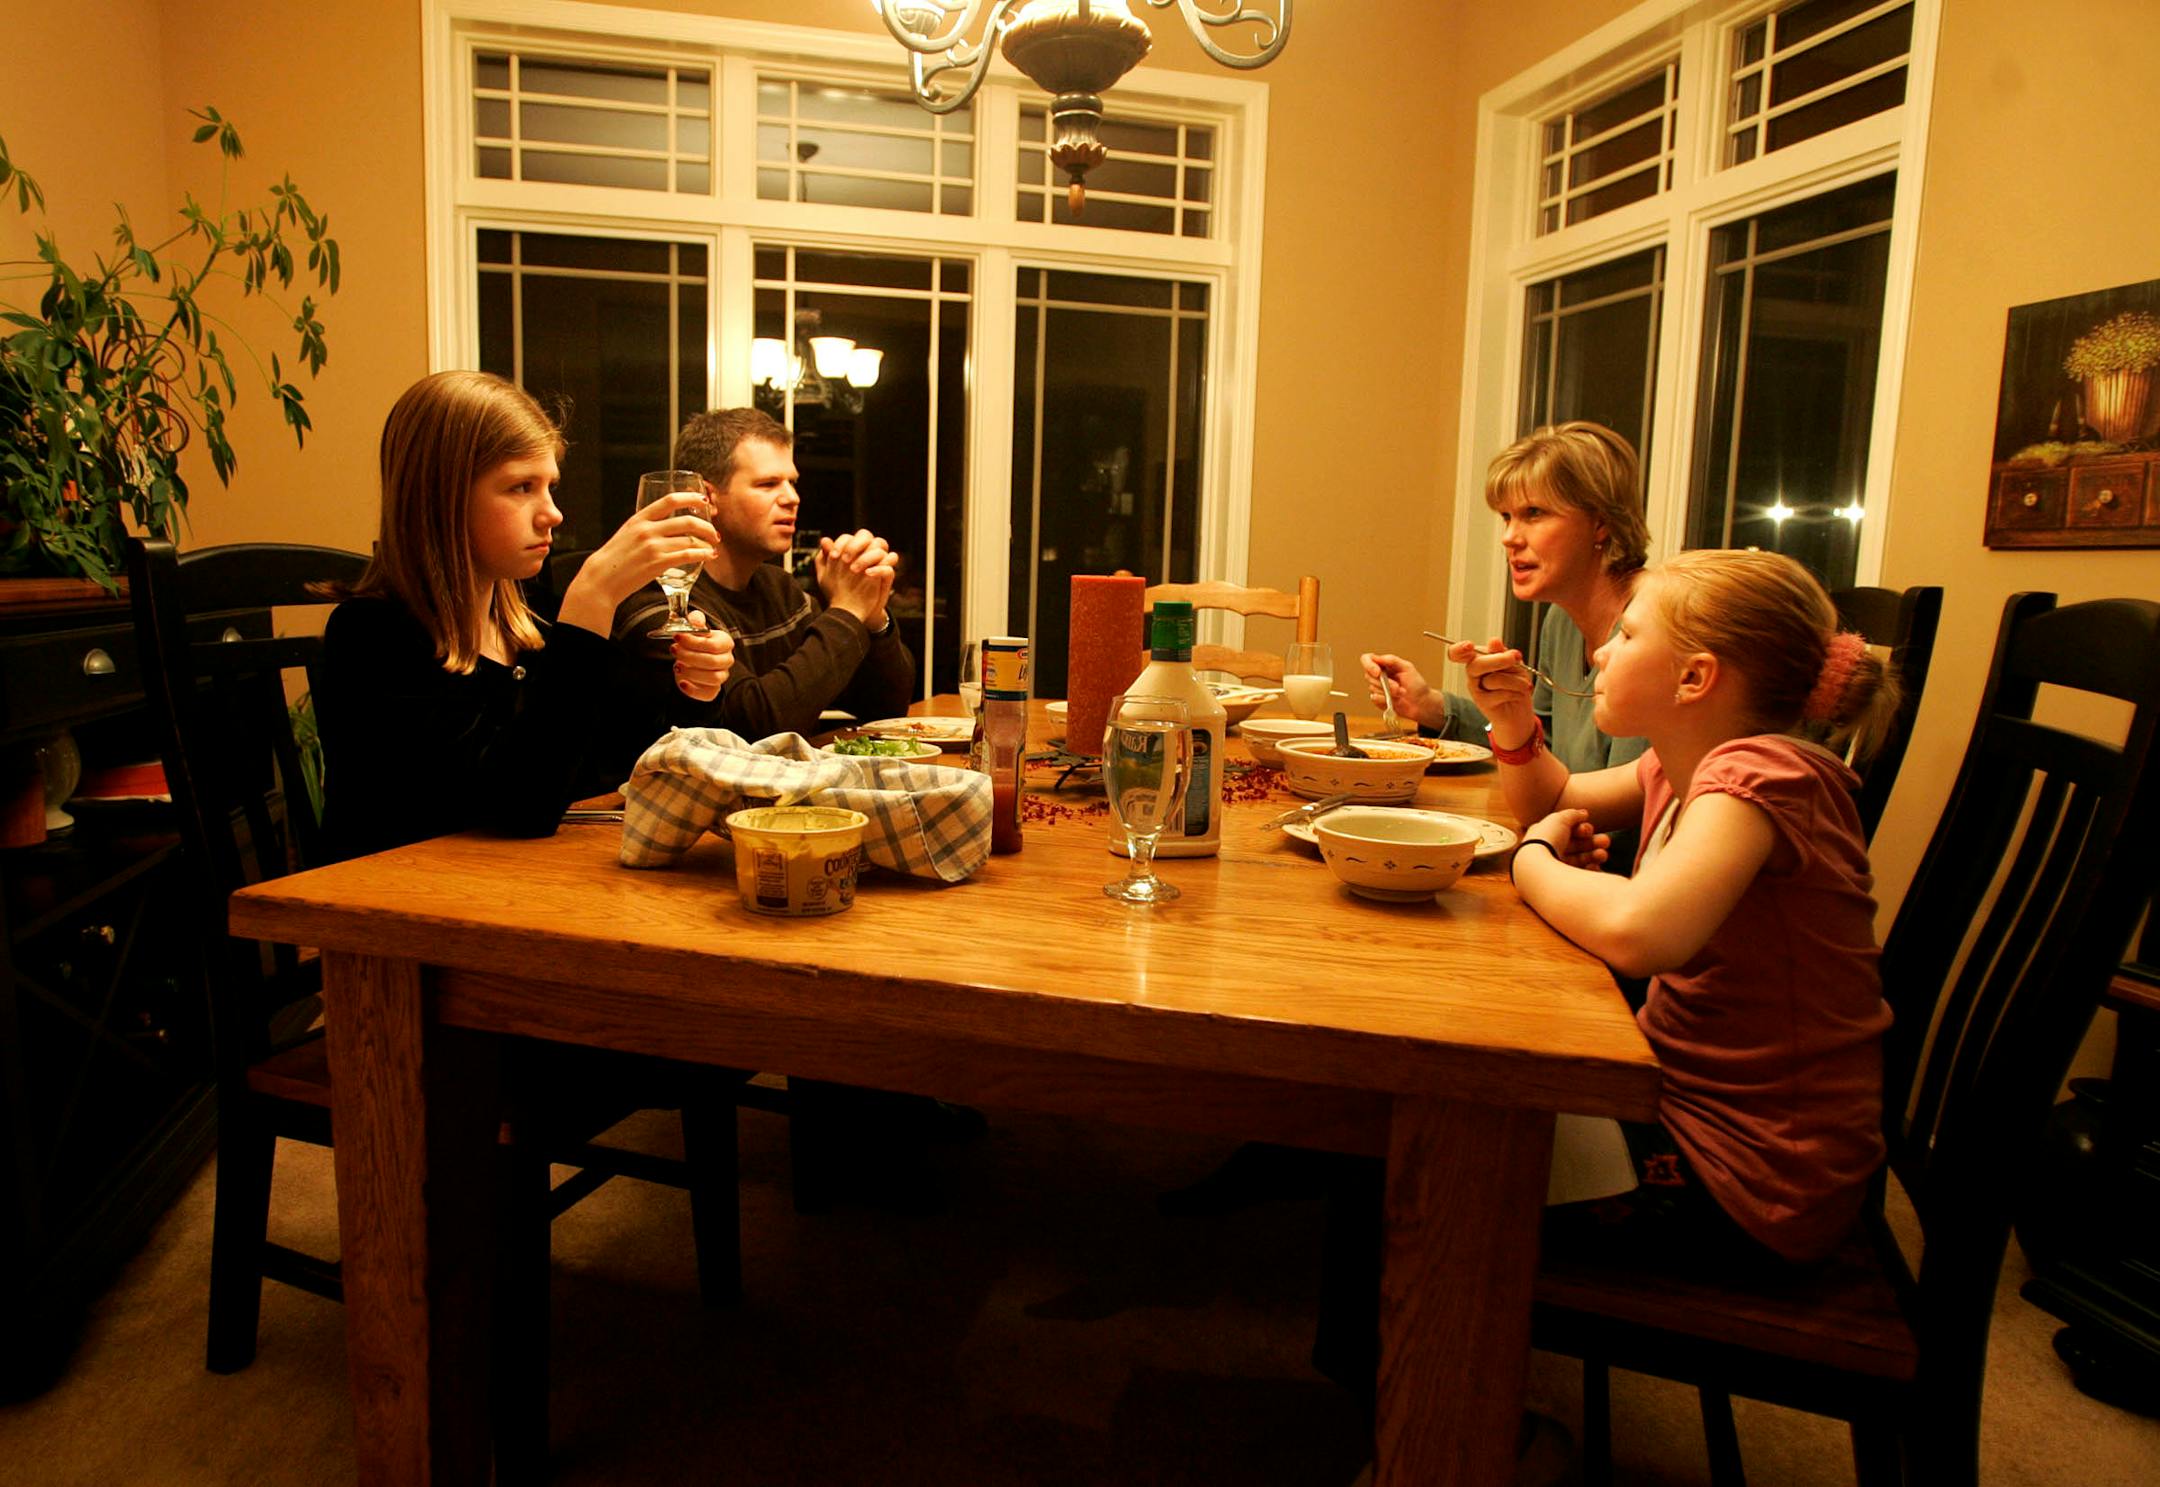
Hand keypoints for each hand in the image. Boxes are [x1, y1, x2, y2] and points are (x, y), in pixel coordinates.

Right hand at [560, 491, 717, 626]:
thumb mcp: (628, 533)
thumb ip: (646, 526)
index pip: (670, 500)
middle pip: (687, 521)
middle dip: (706, 526)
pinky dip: (703, 554)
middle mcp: (647, 529)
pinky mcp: (658, 563)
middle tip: (714, 532)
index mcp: (639, 518)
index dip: (691, 498)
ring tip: (712, 546)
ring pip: (690, 539)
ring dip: (707, 542)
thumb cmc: (615, 558)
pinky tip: (709, 556)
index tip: (703, 501)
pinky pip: (688, 556)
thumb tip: (667, 523)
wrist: (602, 578)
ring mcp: (653, 546)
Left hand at [670, 614, 733, 701]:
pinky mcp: (713, 690)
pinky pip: (707, 693)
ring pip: (712, 678)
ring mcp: (722, 676)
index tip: (677, 637)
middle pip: (712, 661)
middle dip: (690, 656)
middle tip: (674, 650)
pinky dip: (693, 689)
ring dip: (692, 672)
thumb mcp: (694, 630)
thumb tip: (696, 619)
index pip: (713, 645)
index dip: (694, 642)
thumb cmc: (694, 645)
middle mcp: (727, 659)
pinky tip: (682, 682)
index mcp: (725, 642)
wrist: (692, 663)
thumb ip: (695, 622)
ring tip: (677, 666)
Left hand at [815, 528, 897, 629]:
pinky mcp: (886, 577)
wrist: (851, 611)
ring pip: (880, 548)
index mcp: (851, 550)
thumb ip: (824, 558)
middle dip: (855, 545)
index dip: (841, 543)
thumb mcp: (827, 576)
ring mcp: (878, 563)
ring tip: (854, 570)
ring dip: (867, 557)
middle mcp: (865, 553)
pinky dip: (880, 568)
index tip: (833, 557)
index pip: (850, 537)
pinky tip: (867, 574)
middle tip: (845, 560)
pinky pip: (889, 567)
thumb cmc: (839, 590)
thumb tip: (824, 540)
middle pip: (867, 536)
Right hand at [1361, 652, 1435, 727]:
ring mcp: (1377, 688)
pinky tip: (1395, 700)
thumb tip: (1376, 657)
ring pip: (1372, 688)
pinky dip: (1385, 699)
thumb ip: (1392, 660)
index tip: (1378, 673)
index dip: (1369, 665)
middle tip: (1398, 687)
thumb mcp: (1407, 668)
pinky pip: (1374, 698)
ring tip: (1401, 693)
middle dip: (1385, 683)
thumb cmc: (1416, 685)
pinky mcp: (1378, 700)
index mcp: (1384, 665)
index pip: (1367, 660)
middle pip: (1369, 676)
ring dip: (1389, 692)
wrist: (1421, 703)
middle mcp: (1378, 676)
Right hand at [1451, 634, 1537, 737]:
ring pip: (1494, 679)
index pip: (1458, 652)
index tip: (1469, 646)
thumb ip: (1502, 653)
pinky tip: (1517, 695)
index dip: (1459, 649)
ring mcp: (1475, 688)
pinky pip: (1501, 693)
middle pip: (1476, 663)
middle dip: (1499, 660)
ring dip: (1516, 680)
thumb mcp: (1513, 664)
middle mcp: (1473, 673)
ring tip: (1523, 684)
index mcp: (1478, 658)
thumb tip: (1494, 641)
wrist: (1519, 710)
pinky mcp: (1482, 703)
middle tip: (1515, 657)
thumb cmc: (1515, 683)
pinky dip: (1516, 692)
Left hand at [1528, 808, 1608, 870]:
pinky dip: (1589, 871)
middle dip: (1593, 842)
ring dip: (1594, 855)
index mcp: (1545, 835)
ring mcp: (1554, 868)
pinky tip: (1596, 867)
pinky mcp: (1560, 883)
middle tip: (1606, 841)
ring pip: (1579, 860)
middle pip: (1576, 846)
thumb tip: (1584, 813)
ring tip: (1603, 855)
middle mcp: (1548, 852)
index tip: (1588, 830)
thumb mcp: (1559, 819)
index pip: (1567, 831)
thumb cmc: (1546, 839)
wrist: (1537, 868)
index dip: (1581, 829)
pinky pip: (1579, 876)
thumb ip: (1573, 814)